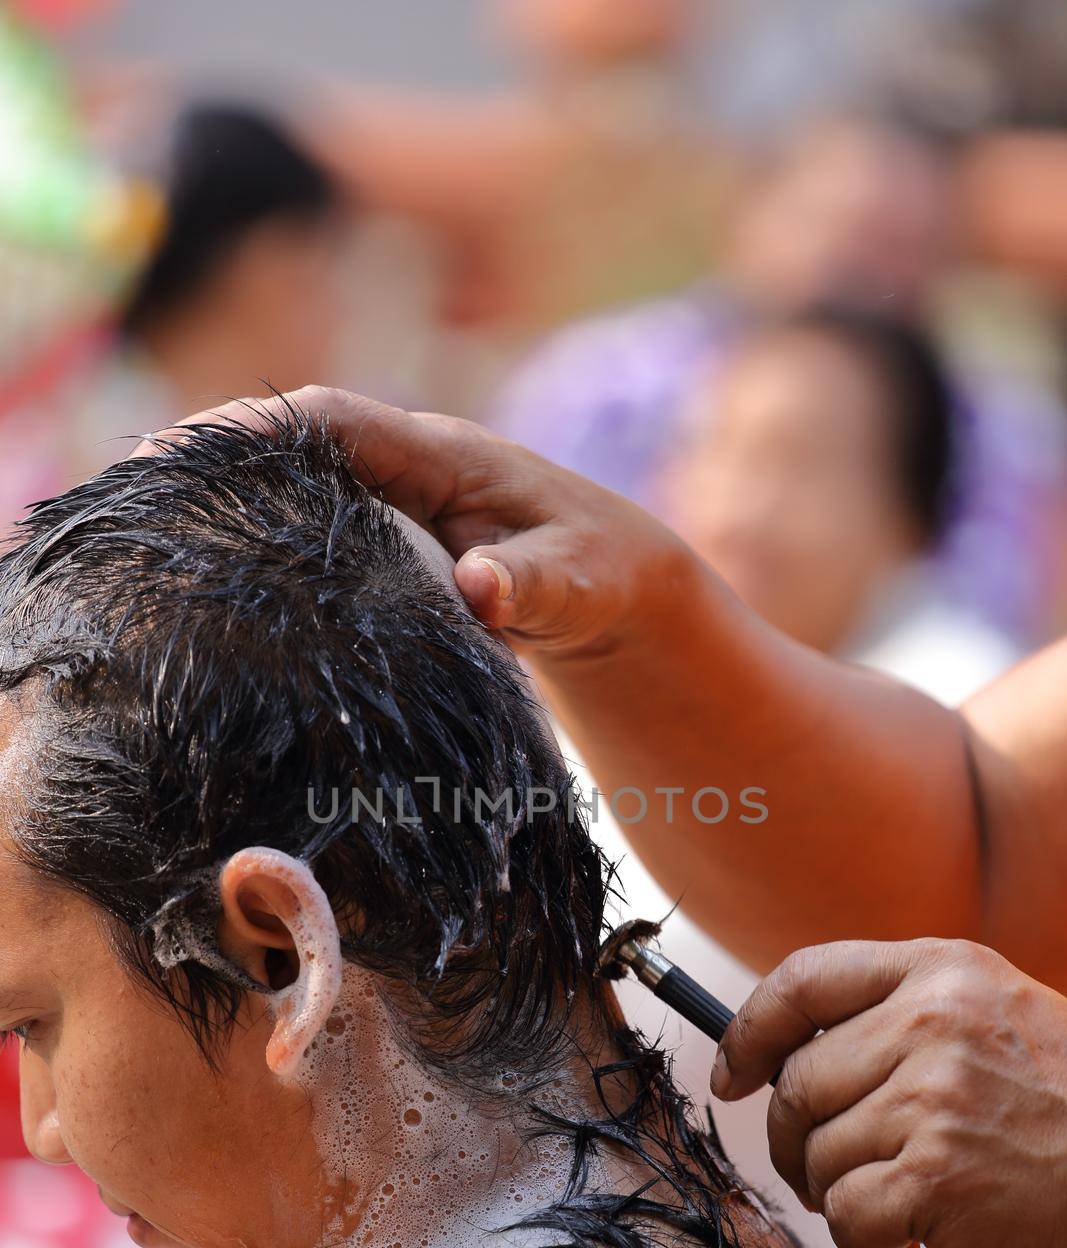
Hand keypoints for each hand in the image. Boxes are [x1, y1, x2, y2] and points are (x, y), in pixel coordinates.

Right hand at [132, 387, 692, 660]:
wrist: (622, 588)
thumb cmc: (604, 576)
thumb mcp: (580, 586)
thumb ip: (534, 586)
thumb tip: (478, 589)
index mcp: (447, 455)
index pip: (336, 420)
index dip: (261, 426)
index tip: (189, 444)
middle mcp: (413, 463)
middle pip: (300, 438)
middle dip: (223, 448)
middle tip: (139, 480)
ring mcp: (401, 495)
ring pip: (304, 475)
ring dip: (237, 486)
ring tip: (154, 518)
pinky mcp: (396, 533)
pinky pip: (320, 516)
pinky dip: (270, 526)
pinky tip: (222, 560)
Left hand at [714, 938, 1066, 1247]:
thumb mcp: (995, 1019)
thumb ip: (901, 1018)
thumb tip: (783, 1059)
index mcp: (941, 970)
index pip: (803, 979)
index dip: (750, 1031)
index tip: (733, 1075)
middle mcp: (931, 1021)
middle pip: (798, 1082)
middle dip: (795, 1140)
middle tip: (831, 1173)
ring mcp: (933, 1096)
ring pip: (820, 1155)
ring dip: (840, 1197)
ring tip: (897, 1208)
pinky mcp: (938, 1174)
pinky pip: (846, 1213)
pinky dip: (865, 1242)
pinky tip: (910, 1244)